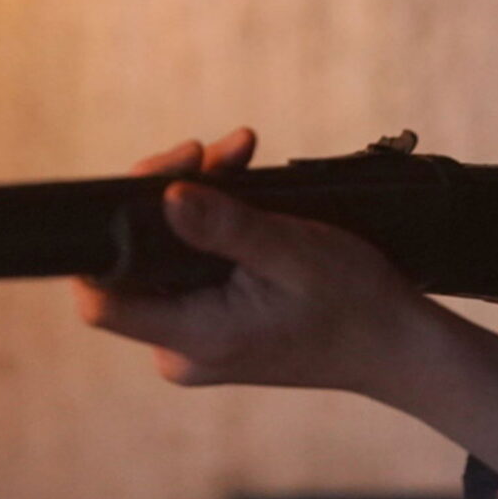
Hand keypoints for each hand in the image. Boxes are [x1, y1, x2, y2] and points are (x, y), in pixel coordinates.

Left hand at [72, 127, 435, 397]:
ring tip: (237, 154)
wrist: (395, 344)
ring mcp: (198, 341)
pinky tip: (240, 185)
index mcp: (196, 338)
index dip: (105, 238)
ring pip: (162, 260)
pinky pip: (189, 270)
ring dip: (193, 202)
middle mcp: (184, 348)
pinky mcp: (214, 328)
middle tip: (214, 150)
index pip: (101, 300)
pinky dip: (209, 225)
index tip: (156, 179)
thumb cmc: (354, 303)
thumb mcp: (294, 253)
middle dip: (166, 195)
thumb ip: (227, 228)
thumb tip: (167, 196)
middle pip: (132, 267)